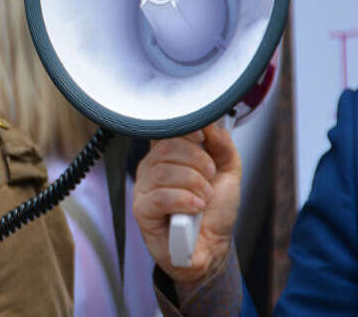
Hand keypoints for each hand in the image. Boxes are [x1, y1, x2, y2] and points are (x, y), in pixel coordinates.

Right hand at [132, 124, 241, 292]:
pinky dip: (184, 201)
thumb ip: (222, 145)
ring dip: (194, 184)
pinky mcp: (142, 211)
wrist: (212, 247)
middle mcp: (151, 169)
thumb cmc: (214, 212)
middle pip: (166, 148)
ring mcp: (143, 189)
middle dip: (197, 161)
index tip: (202, 138)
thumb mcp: (228, 172)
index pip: (166, 131)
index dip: (183, 130)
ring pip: (163, 172)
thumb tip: (210, 123)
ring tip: (204, 198)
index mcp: (167, 156)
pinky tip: (195, 209)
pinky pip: (159, 197)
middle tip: (209, 177)